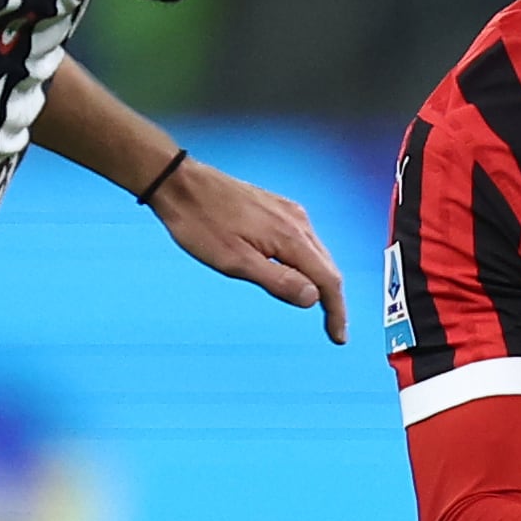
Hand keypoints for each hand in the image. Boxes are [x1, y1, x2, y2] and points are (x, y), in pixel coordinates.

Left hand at [153, 160, 345, 343]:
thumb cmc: (201, 223)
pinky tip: (300, 272)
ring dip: (322, 281)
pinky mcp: (277, 207)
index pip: (328, 281)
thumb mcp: (235, 262)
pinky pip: (305, 240)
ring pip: (318, 253)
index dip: (337, 312)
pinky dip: (310, 263)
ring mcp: (288, 211)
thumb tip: (313, 298)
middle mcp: (297, 221)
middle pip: (328, 267)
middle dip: (333, 300)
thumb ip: (277, 281)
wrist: (181, 183)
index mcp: (290, 237)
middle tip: (334, 329)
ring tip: (321, 306)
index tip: (338, 337)